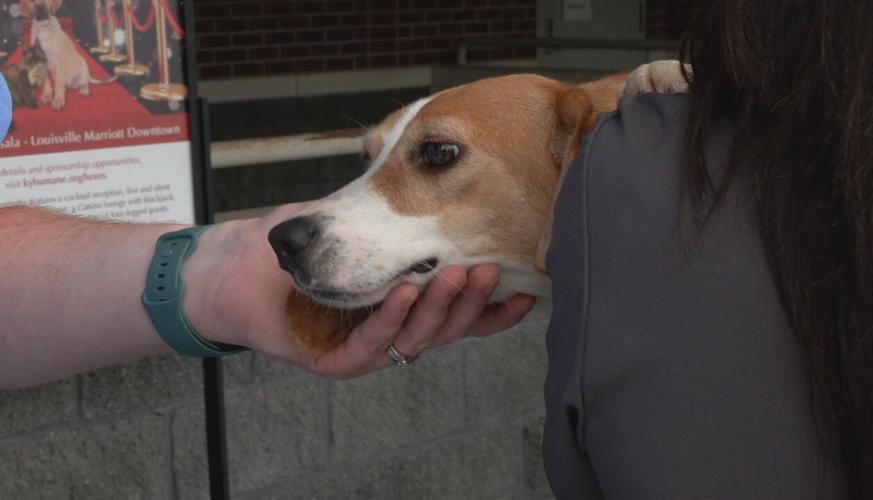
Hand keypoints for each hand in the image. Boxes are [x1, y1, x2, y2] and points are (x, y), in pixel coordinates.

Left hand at [182, 203, 535, 378]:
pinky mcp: (333, 362)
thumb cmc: (293, 242)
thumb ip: (402, 210)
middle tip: (490, 268)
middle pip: (447, 329)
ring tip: (456, 275)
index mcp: (405, 307)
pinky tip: (406, 293)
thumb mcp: (355, 216)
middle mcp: (391, 332)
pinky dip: (391, 319)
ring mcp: (364, 350)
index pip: (460, 315)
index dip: (494, 310)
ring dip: (440, 310)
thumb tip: (459, 176)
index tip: (527, 292)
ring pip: (417, 341)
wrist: (231, 266)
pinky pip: (372, 346)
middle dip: (473, 302)